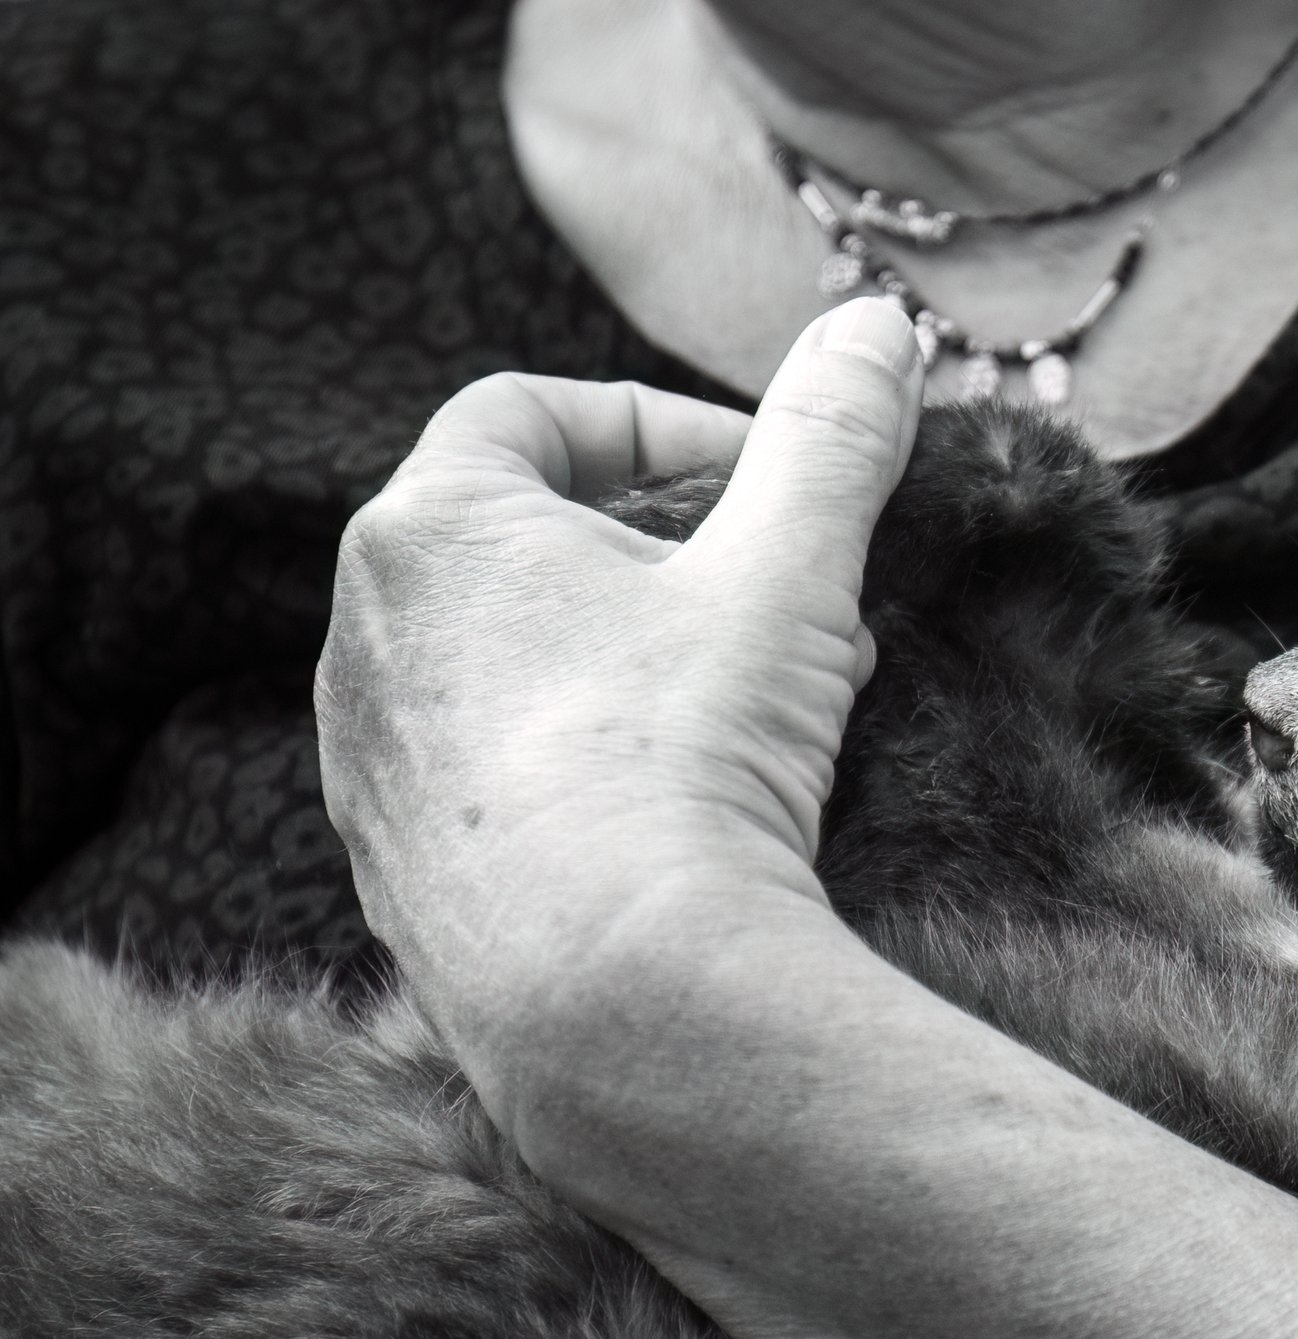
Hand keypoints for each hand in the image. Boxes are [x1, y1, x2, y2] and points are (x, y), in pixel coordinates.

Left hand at [316, 298, 923, 1055]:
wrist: (619, 999)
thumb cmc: (684, 759)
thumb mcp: (789, 571)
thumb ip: (830, 437)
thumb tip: (877, 327)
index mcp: (431, 532)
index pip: (530, 410)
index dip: (664, 424)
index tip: (764, 476)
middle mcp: (366, 642)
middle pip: (531, 542)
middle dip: (682, 556)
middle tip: (794, 601)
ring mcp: (374, 772)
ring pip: (525, 666)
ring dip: (649, 660)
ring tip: (774, 708)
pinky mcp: (403, 880)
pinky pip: (506, 777)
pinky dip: (600, 761)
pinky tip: (700, 812)